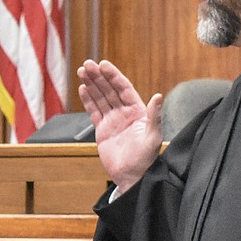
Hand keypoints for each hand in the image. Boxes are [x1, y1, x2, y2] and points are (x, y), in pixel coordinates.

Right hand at [77, 59, 162, 191]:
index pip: (123, 88)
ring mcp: (113, 120)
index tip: (104, 65)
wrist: (131, 177)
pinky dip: (88, 100)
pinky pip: (94, 111)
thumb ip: (154, 116)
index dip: (114, 76)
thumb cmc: (146, 159)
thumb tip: (158, 96)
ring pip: (100, 98)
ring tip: (82, 71)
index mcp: (137, 111)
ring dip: (92, 84)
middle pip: (109, 90)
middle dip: (99, 77)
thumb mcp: (152, 137)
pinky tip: (83, 88)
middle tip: (88, 64)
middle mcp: (124, 113)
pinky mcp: (102, 129)